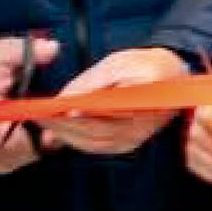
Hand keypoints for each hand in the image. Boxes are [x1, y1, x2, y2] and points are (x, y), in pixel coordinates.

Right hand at [0, 34, 56, 173]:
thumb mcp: (2, 50)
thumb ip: (27, 51)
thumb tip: (52, 48)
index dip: (26, 140)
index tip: (46, 136)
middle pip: (4, 152)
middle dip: (32, 147)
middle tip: (49, 138)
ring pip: (3, 162)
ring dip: (25, 154)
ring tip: (38, 139)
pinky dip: (14, 159)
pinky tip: (23, 145)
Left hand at [41, 45, 193, 155]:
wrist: (172, 78)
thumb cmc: (146, 66)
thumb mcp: (119, 63)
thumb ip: (92, 82)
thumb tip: (67, 99)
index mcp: (145, 101)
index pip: (107, 112)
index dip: (80, 114)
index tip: (56, 109)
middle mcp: (142, 126)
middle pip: (95, 132)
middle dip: (64, 125)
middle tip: (39, 115)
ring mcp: (135, 138)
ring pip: (93, 143)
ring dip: (66, 135)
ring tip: (44, 123)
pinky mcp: (128, 143)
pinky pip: (97, 147)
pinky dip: (76, 141)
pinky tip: (59, 133)